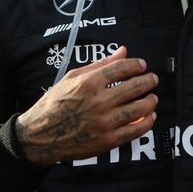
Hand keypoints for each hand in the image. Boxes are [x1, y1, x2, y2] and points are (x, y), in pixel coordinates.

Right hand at [15, 47, 157, 165]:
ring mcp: (104, 122)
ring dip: (151, 101)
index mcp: (89, 83)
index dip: (137, 65)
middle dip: (149, 81)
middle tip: (153, 79)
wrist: (39, 136)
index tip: (142, 65)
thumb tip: (123, 50)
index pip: (123, 68)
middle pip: (135, 87)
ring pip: (140, 109)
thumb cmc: (54, 103)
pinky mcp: (107, 140)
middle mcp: (99, 101)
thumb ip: (100, 64)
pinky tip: (150, 117)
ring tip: (153, 98)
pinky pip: (135, 130)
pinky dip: (147, 122)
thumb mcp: (72, 78)